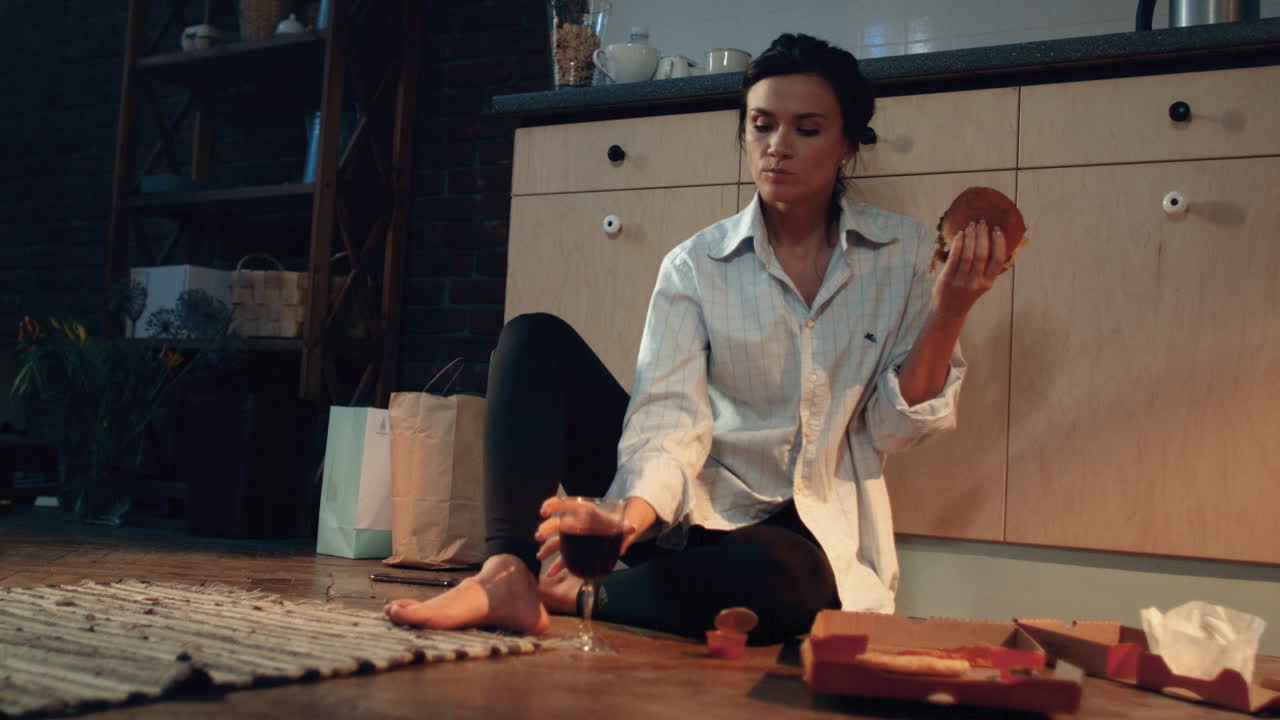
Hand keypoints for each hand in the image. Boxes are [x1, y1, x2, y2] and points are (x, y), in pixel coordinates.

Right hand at [534, 496, 648, 577]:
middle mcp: (575, 524)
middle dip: (547, 529)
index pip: (565, 504)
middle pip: (557, 524)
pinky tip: (552, 573)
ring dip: (547, 548)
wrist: (616, 530)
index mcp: (584, 513)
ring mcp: (572, 538)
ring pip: (556, 542)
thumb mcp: (620, 524)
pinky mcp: (574, 551)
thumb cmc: (615, 523)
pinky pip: (563, 557)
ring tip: (540, 556)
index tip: (544, 511)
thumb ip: (624, 526)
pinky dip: (557, 565)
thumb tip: (631, 527)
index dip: (553, 505)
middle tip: (540, 536)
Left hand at [934, 219, 1007, 318]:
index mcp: (988, 283)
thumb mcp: (981, 284)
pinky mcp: (947, 279)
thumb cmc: (965, 294)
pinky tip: (960, 235)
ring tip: (971, 226)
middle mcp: (976, 283)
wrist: (948, 311)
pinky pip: (954, 258)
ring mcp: (961, 281)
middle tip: (982, 222)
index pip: (997, 260)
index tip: (997, 229)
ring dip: (970, 237)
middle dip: (982, 235)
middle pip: (982, 254)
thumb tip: (991, 242)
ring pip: (968, 255)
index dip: (999, 243)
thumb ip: (986, 269)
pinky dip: (958, 244)